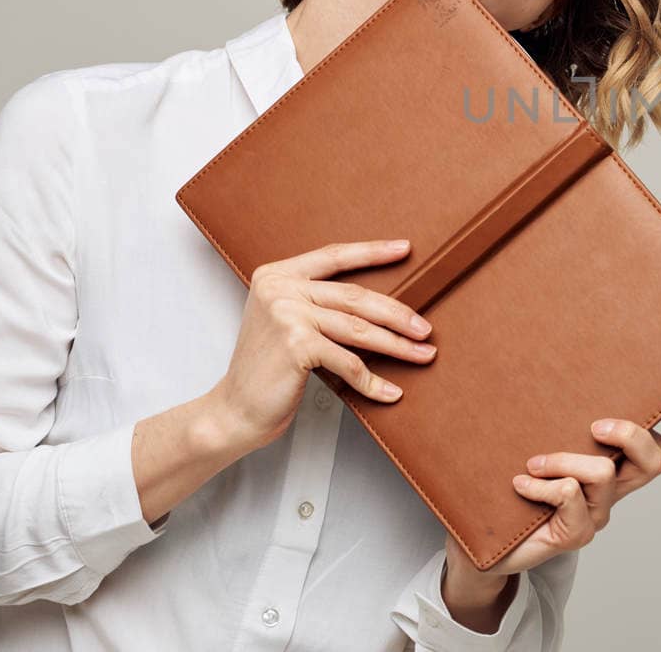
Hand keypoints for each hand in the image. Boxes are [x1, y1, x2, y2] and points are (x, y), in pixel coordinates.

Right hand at [204, 239, 434, 452]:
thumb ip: (317, 302)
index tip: (406, 249)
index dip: (372, 252)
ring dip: (397, 345)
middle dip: (397, 314)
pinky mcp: (297, 345)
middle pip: (355, 297)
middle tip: (425, 328)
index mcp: (277, 275)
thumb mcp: (286, 323)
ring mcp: (287, 315)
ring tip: (423, 354)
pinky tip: (391, 392)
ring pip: (359, 329)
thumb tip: (378, 303)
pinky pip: (349, 363)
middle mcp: (281, 289)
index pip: (334, 257)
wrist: (235, 410)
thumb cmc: (267, 369)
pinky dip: (373, 381)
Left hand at [442, 418, 660, 585]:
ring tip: (533, 463)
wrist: (486, 546)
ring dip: (565, 459)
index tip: (600, 418)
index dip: (645, 430)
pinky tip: (520, 484)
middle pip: (652, 461)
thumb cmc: (510, 491)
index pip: (654, 449)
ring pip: (603, 472)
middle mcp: (610, 492)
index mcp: (610, 469)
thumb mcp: (534, 447)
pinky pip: (569, 493)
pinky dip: (542, 485)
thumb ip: (547, 425)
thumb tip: (540, 372)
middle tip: (593, 427)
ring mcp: (594, 514)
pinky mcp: (574, 534)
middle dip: (629, 434)